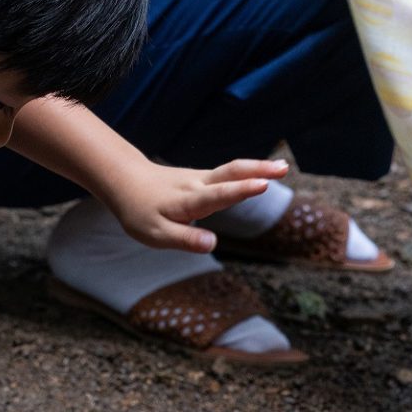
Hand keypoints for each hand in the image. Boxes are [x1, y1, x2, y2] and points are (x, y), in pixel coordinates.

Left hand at [103, 157, 288, 252]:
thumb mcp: (155, 234)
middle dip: (258, 170)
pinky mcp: (203, 179)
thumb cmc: (140, 211)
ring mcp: (201, 178)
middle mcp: (198, 185)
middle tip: (284, 168)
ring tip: (283, 168)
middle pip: (231, 173)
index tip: (262, 185)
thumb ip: (185, 239)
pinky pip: (228, 173)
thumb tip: (212, 245)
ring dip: (258, 167)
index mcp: (188, 200)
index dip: (240, 190)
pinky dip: (248, 171)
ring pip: (232, 170)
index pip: (218, 194)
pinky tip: (263, 173)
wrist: (127, 181)